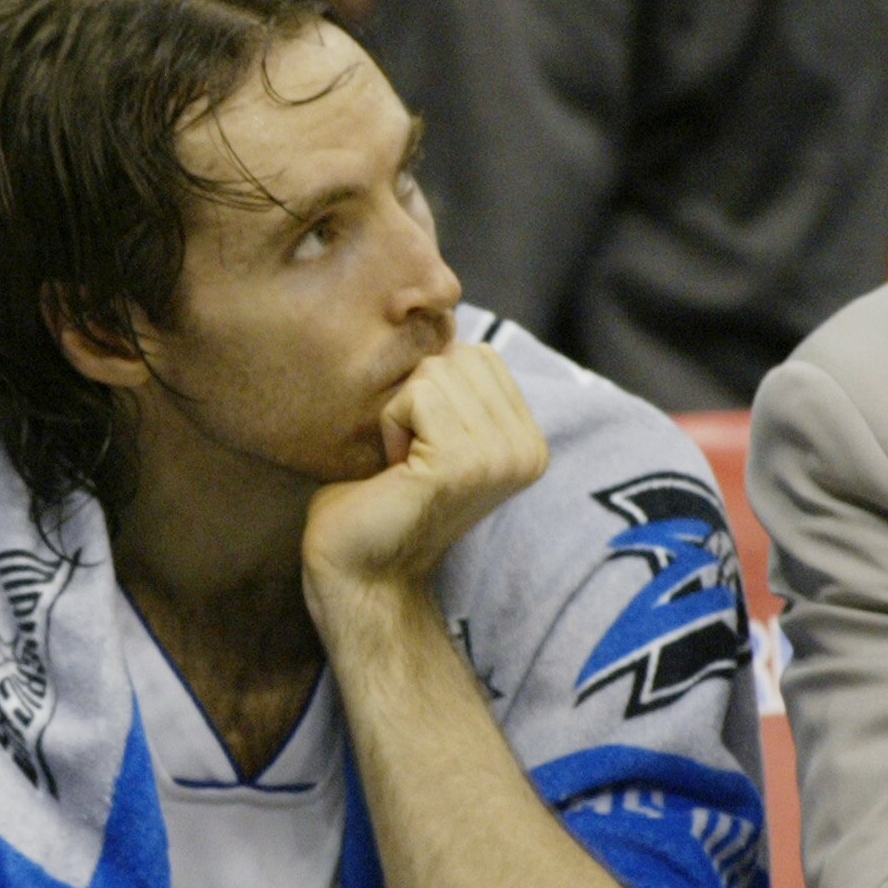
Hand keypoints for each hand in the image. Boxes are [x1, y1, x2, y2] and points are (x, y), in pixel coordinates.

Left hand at [301, 343, 547, 608]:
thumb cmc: (376, 500)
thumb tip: (440, 315)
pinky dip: (389, 425)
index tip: (418, 450)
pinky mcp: (464, 461)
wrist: (359, 573)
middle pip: (458, 355)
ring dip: (400, 413)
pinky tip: (393, 471)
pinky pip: (416, 395)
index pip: (478, 356)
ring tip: (401, 467)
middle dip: (415, 397)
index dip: (428, 391)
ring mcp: (502, 455)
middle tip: (406, 459)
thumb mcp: (429, 432)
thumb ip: (451, 388)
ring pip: (436, 371)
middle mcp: (528, 448)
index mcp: (528, 440)